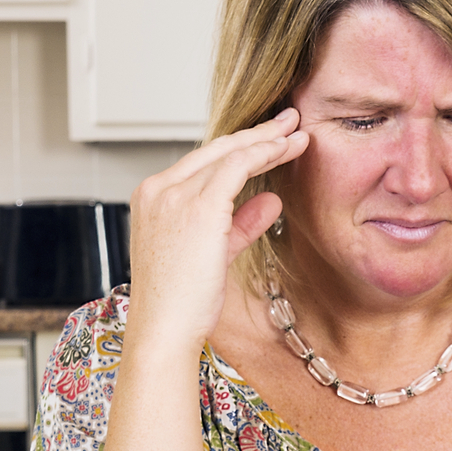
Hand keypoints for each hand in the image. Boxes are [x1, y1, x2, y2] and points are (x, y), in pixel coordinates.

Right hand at [123, 109, 309, 349]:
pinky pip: (237, 167)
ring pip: (229, 154)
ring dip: (267, 141)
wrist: (164, 329)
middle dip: (257, 134)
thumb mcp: (215, 253)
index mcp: (153, 197)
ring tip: (298, 133)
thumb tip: (271, 200)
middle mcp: (159, 189)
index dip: (240, 148)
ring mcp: (174, 195)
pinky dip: (264, 154)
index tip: (269, 139)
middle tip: (289, 121)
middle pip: (216, 150)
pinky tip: (286, 149)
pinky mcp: (197, 207)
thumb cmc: (181, 302)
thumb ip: (241, 223)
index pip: (203, 162)